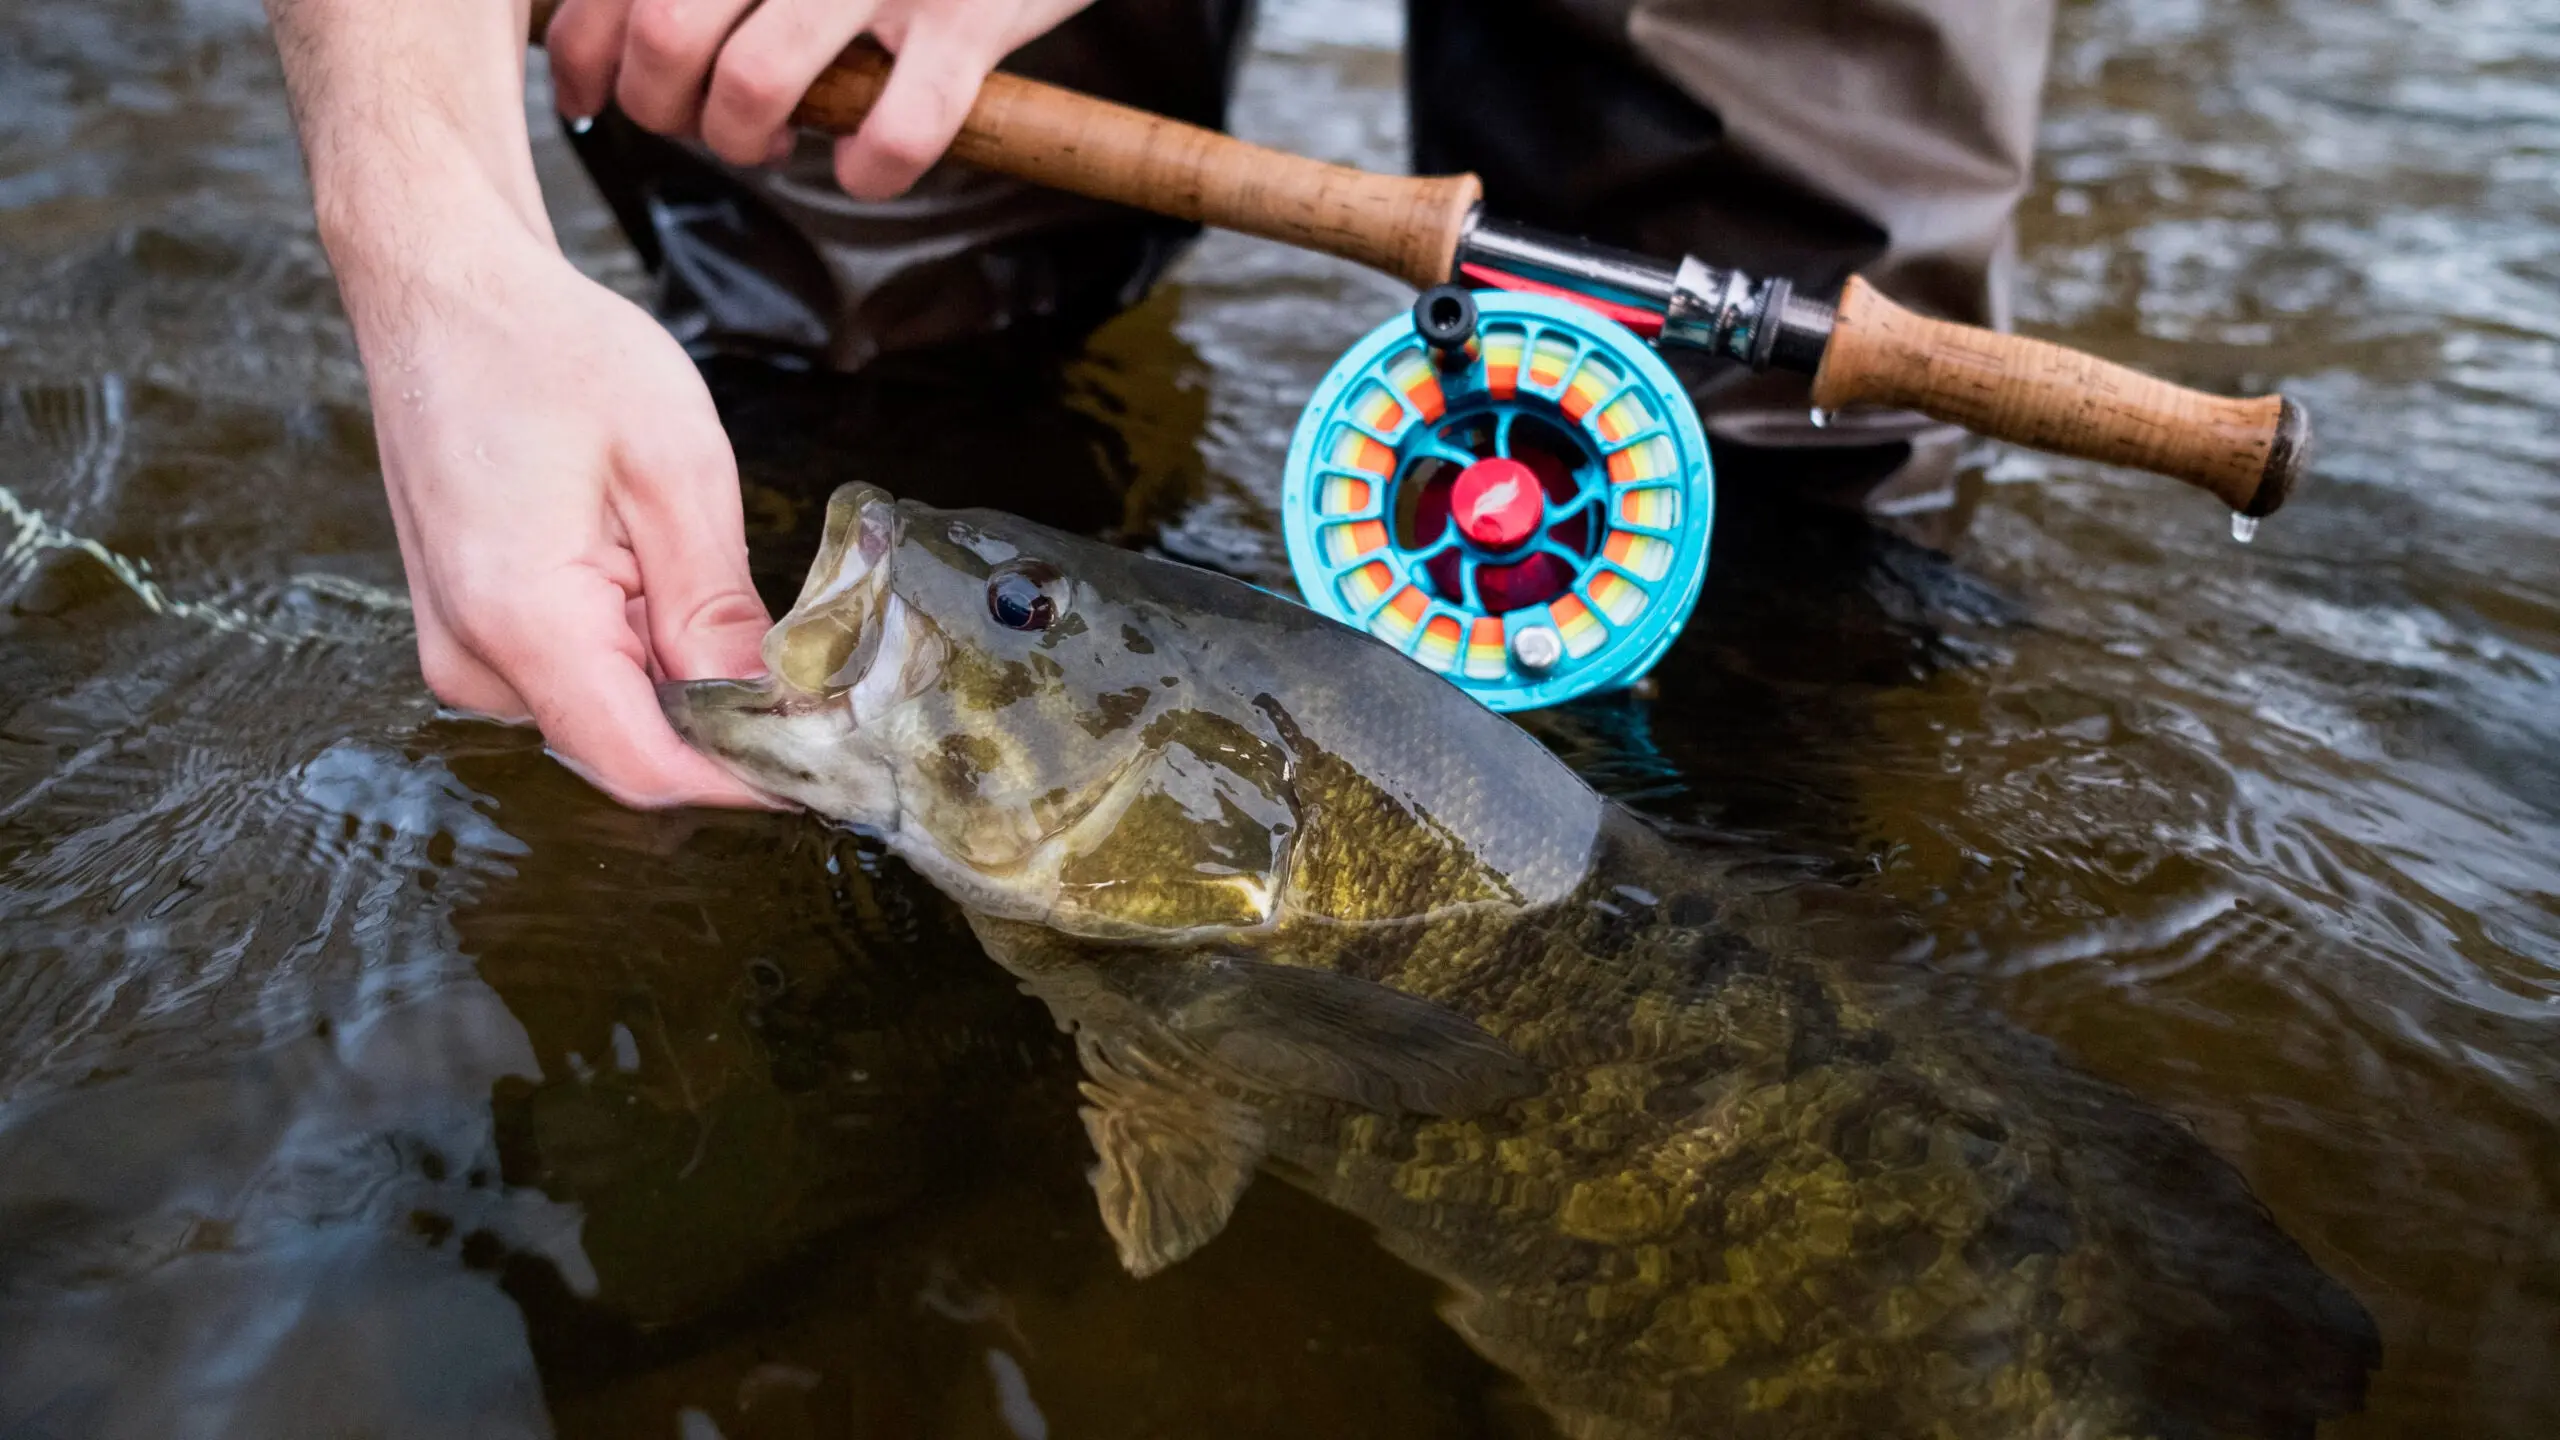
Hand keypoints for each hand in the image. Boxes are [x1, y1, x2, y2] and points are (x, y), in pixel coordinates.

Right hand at [346, 225, 776, 807]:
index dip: (748, 780)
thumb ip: (719, 609)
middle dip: (724, 725)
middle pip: (632, 750)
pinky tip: (660, 576)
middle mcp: (476, 661)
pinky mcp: (474, 634)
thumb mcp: (674, 469)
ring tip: (707, 577)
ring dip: (679, 680)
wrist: (445, 293)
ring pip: (608, 717)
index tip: (832, 768)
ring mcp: (465, 653)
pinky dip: (638, 652)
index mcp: (523, 622)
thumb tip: (775, 710)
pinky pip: (577, 679)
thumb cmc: (551, 353)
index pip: (648, 767)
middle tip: (813, 671)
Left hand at [546, 0, 1092, 199]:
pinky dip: (868, 174)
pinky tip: (865, 166)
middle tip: (699, 123)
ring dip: (745, 144)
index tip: (587, 100)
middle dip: (662, 109)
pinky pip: (896, 133)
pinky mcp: (968, 20)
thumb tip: (594, 40)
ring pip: (755, 84)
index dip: (581, 57)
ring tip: (776, 142)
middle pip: (665, 36)